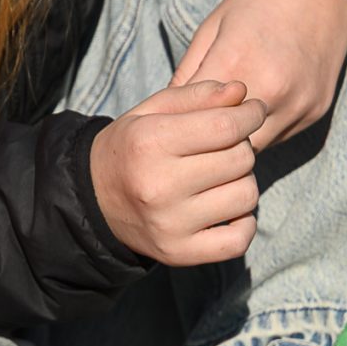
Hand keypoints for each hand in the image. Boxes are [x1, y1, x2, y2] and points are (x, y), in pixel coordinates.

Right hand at [89, 79, 264, 265]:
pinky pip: (238, 240)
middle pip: (240, 160)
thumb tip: (241, 92)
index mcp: (149, 143)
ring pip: (246, 196)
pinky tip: (226, 210)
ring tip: (220, 178)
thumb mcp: (151, 112)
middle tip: (225, 147)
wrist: (93, 199)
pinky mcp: (179, 252)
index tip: (253, 111)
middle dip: (242, 147)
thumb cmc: (130, 148)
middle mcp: (158, 186)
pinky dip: (244, 223)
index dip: (250, 114)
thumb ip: (196, 96)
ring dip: (243, 182)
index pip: (225, 126)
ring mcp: (170, 224)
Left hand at [172, 0, 346, 148]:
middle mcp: (271, 91)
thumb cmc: (256, 1)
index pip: (194, 119)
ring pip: (253, 147)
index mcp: (235, 63)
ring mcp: (298, 105)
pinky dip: (261, 131)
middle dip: (206, 139)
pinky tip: (254, 108)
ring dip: (234, 139)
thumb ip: (188, 74)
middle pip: (224, 143)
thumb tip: (167, 115)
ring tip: (224, 118)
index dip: (179, 124)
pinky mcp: (315, 112)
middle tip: (195, 127)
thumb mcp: (210, 28)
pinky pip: (278, 137)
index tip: (171, 122)